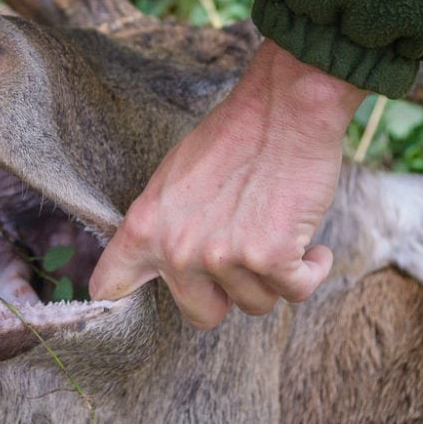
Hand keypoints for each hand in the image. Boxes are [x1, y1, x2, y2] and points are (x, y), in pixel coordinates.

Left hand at [89, 40, 365, 327]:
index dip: (118, 300)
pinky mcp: (271, 258)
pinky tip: (312, 251)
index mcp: (144, 228)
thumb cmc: (232, 138)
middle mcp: (178, 250)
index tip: (125, 304)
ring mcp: (224, 257)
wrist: (283, 109)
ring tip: (278, 234)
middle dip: (225, 295)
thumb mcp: (171, 179)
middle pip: (201, 313)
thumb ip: (159, 226)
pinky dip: (310, 271)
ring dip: (272, 276)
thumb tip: (156, 264)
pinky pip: (295, 291)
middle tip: (241, 261)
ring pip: (255, 302)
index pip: (110, 286)